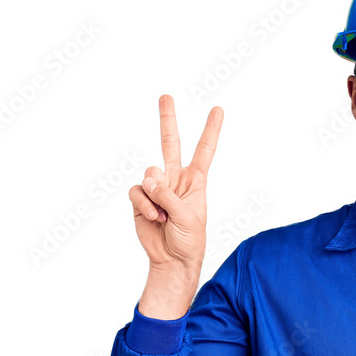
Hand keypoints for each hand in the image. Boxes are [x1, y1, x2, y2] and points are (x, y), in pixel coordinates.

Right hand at [130, 94, 222, 272]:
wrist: (171, 259)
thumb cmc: (189, 239)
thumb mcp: (188, 216)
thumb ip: (169, 195)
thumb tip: (149, 181)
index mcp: (195, 181)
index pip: (204, 150)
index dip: (210, 130)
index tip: (218, 110)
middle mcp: (175, 179)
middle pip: (170, 143)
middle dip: (167, 119)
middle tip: (165, 96)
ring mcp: (157, 188)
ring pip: (150, 174)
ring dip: (155, 196)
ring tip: (163, 215)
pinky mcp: (141, 199)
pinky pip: (137, 191)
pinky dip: (143, 204)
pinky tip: (152, 217)